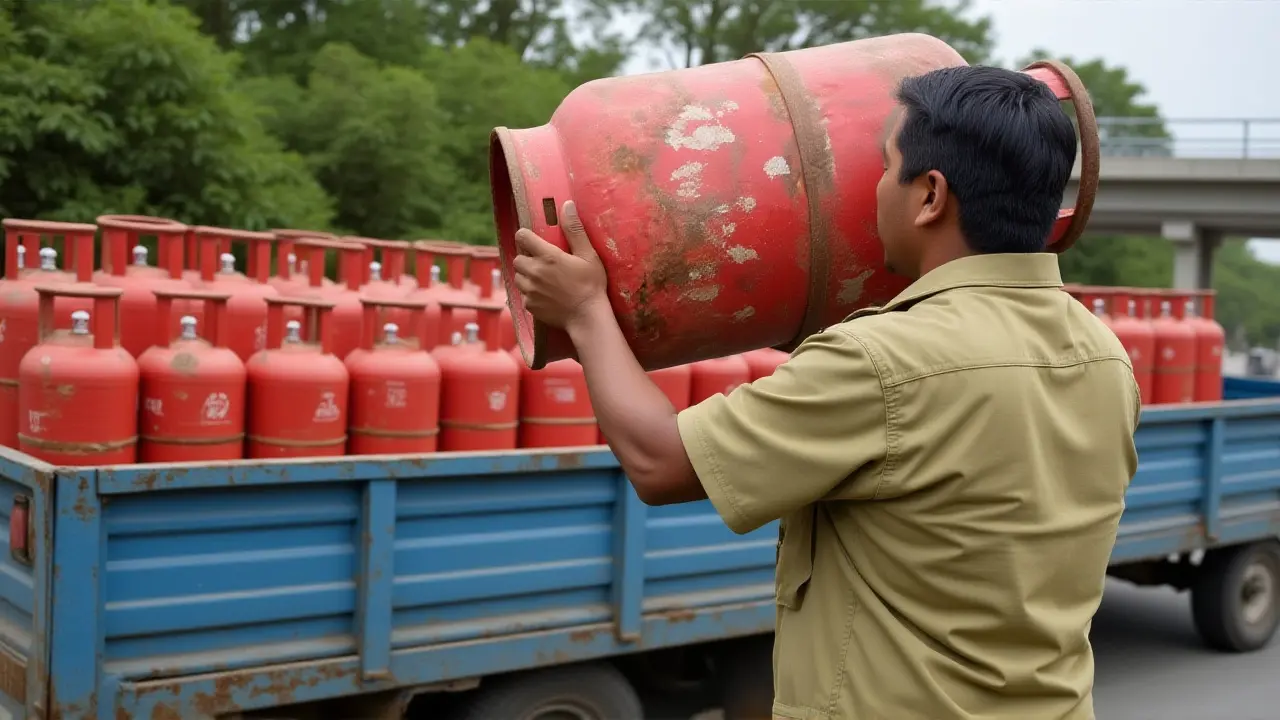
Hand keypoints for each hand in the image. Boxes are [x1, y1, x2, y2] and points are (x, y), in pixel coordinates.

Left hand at [512, 200, 608, 330]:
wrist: (588, 317)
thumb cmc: (591, 284)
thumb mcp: (588, 254)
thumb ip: (574, 230)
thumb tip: (567, 205)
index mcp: (547, 256)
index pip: (522, 237)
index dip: (527, 237)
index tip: (535, 241)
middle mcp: (534, 272)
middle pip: (517, 258)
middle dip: (527, 258)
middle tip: (543, 263)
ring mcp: (530, 290)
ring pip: (518, 277)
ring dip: (526, 275)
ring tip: (544, 279)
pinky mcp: (529, 305)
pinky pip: (523, 294)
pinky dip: (531, 293)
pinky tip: (546, 295)